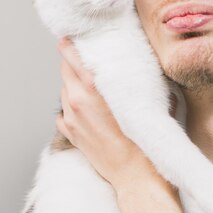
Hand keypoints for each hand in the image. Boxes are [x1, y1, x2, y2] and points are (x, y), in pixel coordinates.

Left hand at [55, 37, 145, 187]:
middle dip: (74, 64)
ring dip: (74, 86)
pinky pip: (64, 112)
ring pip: (64, 90)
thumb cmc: (145, 137)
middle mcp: (77, 99)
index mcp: (93, 86)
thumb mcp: (149, 98)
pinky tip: (88, 111)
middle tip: (87, 61)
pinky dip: (73, 108)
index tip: (73, 37)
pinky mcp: (69, 133)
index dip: (70, 44)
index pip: (70, 54)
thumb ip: (140, 76)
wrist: (136, 174)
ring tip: (93, 90)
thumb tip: (141, 61)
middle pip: (64, 69)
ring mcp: (70, 117)